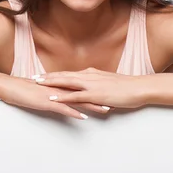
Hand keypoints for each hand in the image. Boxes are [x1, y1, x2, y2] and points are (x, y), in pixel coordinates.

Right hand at [0, 75, 109, 119]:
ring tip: (106, 110)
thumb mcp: (43, 91)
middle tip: (115, 101)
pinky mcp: (46, 102)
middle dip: (100, 97)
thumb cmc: (24, 90)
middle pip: (84, 92)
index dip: (96, 90)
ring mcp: (54, 95)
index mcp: (60, 84)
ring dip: (92, 105)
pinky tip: (83, 117)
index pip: (82, 87)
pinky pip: (63, 108)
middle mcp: (60, 88)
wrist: (10, 87)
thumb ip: (54, 93)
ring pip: (77, 100)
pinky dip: (74, 113)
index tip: (109, 93)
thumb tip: (63, 98)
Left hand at [34, 67, 148, 108]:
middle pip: (63, 75)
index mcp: (91, 74)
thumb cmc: (127, 87)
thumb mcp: (109, 83)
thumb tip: (91, 89)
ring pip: (66, 83)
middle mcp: (88, 76)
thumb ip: (98, 85)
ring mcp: (91, 85)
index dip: (55, 75)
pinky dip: (61, 97)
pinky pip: (75, 96)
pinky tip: (52, 98)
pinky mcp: (95, 94)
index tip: (43, 75)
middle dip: (47, 77)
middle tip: (32, 77)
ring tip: (37, 84)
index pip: (69, 73)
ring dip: (50, 83)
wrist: (139, 87)